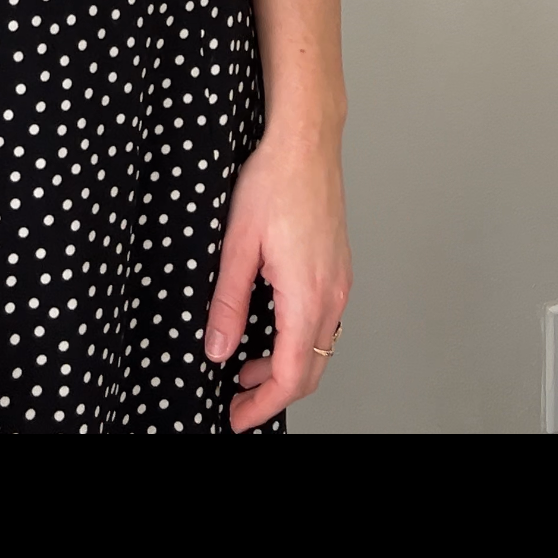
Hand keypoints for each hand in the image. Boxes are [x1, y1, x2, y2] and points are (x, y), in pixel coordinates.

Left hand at [205, 126, 350, 433]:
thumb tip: (217, 347)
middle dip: (274, 393)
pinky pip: (324, 321)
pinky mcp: (338, 268)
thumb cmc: (274, 180)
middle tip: (239, 399)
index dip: (263, 403)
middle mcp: (331, 293)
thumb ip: (228, 302)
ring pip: (320, 347)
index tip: (238, 415)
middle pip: (311, 370)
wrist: (306, 142)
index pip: (291, 374)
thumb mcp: (237, 244)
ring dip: (288, 366)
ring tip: (249, 365)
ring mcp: (340, 281)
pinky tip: (274, 329)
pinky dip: (300, 340)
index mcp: (306, 294)